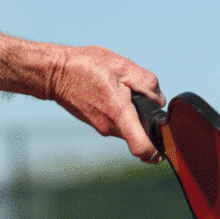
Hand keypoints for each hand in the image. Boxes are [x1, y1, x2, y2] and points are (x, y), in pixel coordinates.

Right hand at [50, 45, 164, 161]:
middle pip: (140, 134)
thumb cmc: (86, 66)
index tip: (164, 147)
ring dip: (133, 114)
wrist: (55, 73)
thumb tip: (159, 100)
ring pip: (129, 127)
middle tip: (141, 96)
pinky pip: (118, 123)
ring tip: (123, 90)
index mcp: (120, 114)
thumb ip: (147, 83)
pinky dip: (122, 112)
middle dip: (146, 120)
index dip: (156, 152)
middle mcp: (111, 127)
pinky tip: (114, 93)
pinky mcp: (97, 124)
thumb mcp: (122, 66)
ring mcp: (102, 127)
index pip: (142, 148)